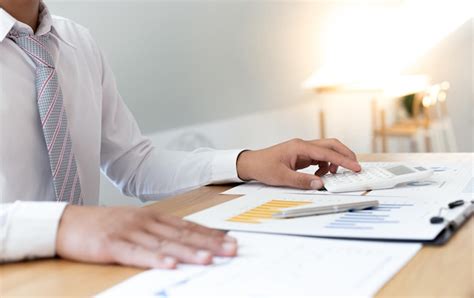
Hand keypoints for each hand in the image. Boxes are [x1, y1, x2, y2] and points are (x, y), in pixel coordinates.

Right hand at [56, 205, 236, 268]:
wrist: (66, 222)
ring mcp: (129, 232)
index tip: (230, 241)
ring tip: (208, 258)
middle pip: (182, 234)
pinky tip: (169, 266)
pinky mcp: (112, 244)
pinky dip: (154, 260)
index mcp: (152, 217)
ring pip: (164, 244)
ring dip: (187, 252)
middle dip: (209, 243)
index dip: (210, 234)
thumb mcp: (134, 223)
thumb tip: (183, 241)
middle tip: (231, 250)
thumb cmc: (103, 224)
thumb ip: (157, 231)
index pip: (187, 226)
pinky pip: (136, 254)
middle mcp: (145, 222)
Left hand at [236, 138, 360, 189]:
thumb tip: (320, 184)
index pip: (327, 152)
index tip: (356, 167)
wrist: (251, 163)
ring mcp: (303, 149)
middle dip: (345, 155)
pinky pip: (319, 157)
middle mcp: (303, 145)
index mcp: (299, 147)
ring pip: (326, 151)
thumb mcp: (282, 177)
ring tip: (331, 175)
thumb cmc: (263, 167)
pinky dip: (325, 165)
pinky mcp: (302, 155)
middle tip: (355, 167)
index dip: (343, 160)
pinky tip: (319, 174)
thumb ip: (302, 181)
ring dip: (334, 161)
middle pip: (331, 145)